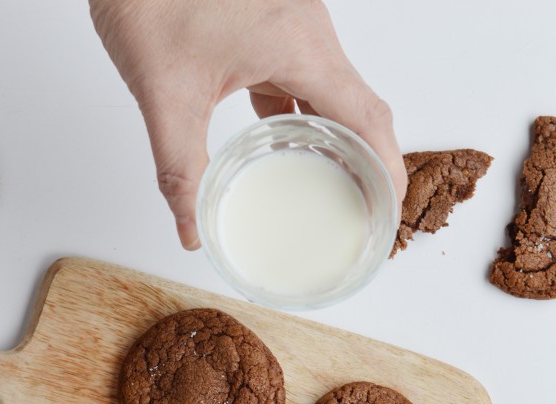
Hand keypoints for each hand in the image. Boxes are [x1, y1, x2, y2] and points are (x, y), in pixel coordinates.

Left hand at [89, 0, 405, 248]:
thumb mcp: (165, 96)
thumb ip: (180, 171)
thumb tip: (191, 230)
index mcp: (298, 45)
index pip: (365, 117)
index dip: (386, 171)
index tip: (390, 213)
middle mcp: (308, 29)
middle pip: (358, 107)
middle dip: (368, 165)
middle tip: (365, 215)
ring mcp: (292, 22)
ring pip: (331, 91)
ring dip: (337, 141)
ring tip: (334, 192)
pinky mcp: (270, 21)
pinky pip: (303, 75)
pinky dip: (303, 115)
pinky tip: (287, 148)